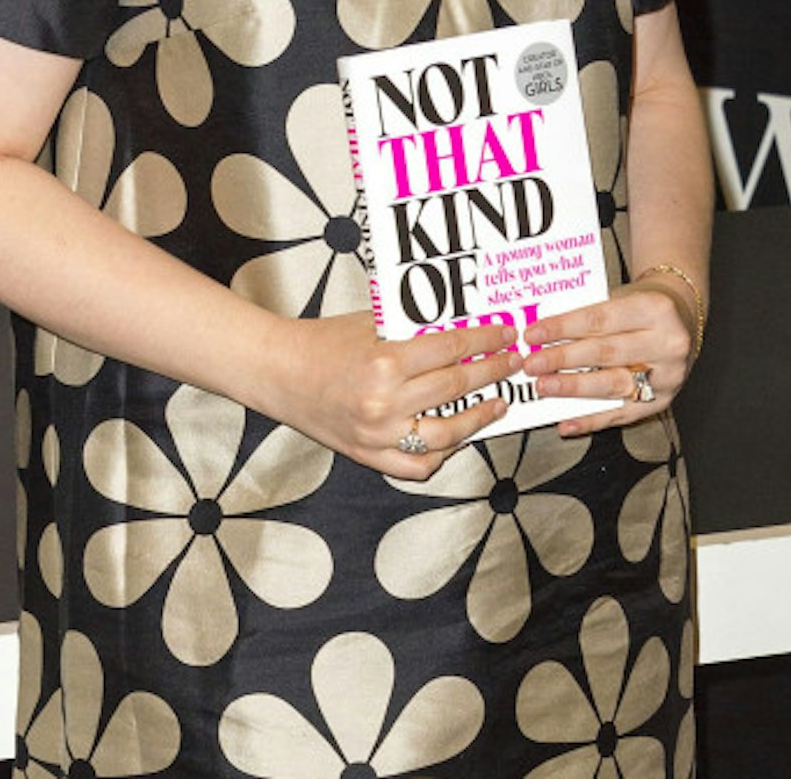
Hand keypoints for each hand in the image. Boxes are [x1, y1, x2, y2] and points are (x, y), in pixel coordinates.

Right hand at [266, 310, 519, 478]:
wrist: (279, 372)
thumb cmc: (322, 342)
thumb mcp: (370, 324)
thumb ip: (412, 331)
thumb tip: (461, 330)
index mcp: (385, 361)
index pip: (451, 349)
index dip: (484, 341)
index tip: (505, 335)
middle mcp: (385, 402)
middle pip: (455, 387)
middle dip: (491, 372)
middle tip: (512, 362)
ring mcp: (378, 435)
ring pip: (447, 434)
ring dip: (479, 417)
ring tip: (497, 403)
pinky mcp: (368, 455)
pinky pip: (417, 466)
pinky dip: (442, 453)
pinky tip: (457, 437)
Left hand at [519, 279, 694, 436]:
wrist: (684, 318)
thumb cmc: (643, 305)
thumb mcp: (622, 296)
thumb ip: (590, 314)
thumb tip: (544, 335)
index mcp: (655, 309)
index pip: (600, 319)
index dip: (563, 327)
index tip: (533, 334)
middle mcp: (667, 344)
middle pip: (605, 353)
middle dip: (563, 360)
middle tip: (532, 364)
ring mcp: (667, 376)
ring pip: (613, 385)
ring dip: (574, 389)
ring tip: (545, 387)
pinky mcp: (663, 401)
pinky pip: (622, 414)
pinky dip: (591, 420)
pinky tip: (567, 422)